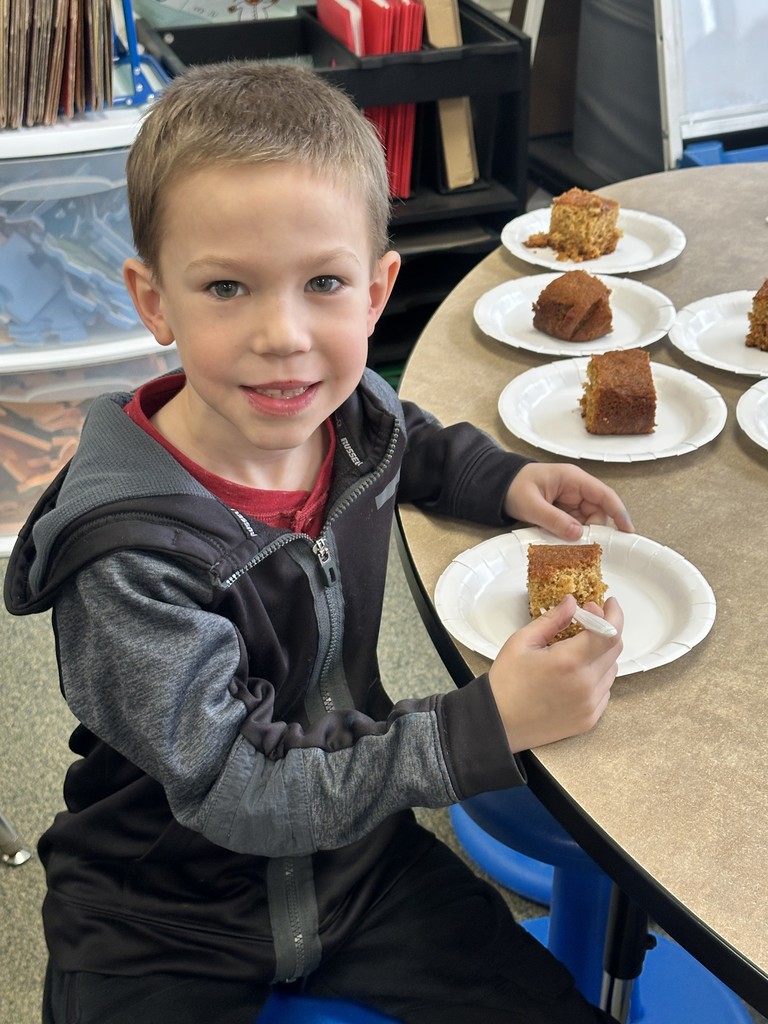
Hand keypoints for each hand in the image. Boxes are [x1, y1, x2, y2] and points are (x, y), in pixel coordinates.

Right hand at [488, 595, 622, 751]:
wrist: (499, 723)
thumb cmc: (506, 681)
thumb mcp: (522, 642)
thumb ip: (552, 620)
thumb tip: (572, 602)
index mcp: (568, 661)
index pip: (609, 633)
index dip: (614, 614)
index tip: (608, 603)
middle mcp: (585, 684)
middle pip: (614, 649)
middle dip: (606, 629)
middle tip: (587, 619)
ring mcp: (590, 704)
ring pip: (611, 669)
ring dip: (601, 654)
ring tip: (578, 650)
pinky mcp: (590, 719)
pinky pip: (604, 690)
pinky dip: (597, 676)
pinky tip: (576, 674)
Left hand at [504, 463, 633, 540]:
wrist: (497, 485)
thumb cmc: (513, 486)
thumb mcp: (531, 505)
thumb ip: (554, 520)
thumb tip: (578, 534)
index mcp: (573, 479)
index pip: (604, 495)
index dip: (619, 513)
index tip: (628, 532)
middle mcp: (576, 489)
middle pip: (598, 513)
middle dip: (593, 531)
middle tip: (584, 549)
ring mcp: (570, 501)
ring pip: (587, 522)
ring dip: (580, 535)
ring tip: (566, 546)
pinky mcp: (563, 511)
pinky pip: (574, 525)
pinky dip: (571, 535)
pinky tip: (561, 543)